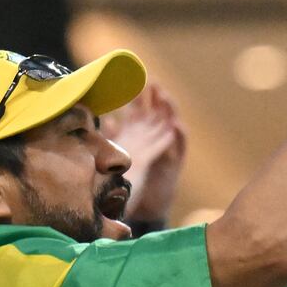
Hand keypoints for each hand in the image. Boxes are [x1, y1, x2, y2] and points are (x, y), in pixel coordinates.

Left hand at [102, 85, 186, 223]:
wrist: (147, 206)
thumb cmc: (134, 180)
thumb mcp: (121, 156)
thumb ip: (115, 138)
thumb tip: (107, 120)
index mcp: (139, 135)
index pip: (137, 111)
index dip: (135, 96)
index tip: (130, 80)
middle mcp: (155, 138)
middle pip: (155, 112)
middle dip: (154, 97)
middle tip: (151, 81)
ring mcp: (167, 148)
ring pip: (170, 124)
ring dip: (168, 110)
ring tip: (164, 97)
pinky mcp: (175, 162)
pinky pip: (180, 146)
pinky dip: (179, 135)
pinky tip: (176, 125)